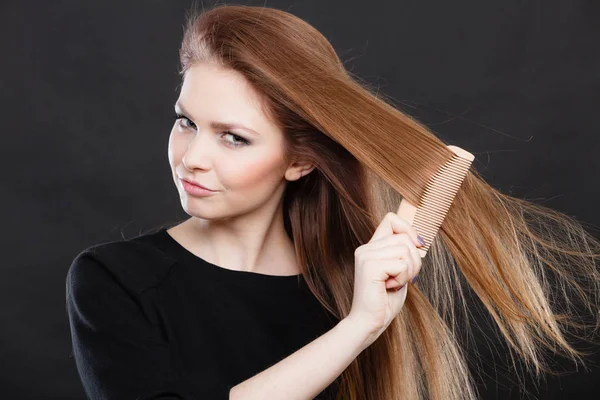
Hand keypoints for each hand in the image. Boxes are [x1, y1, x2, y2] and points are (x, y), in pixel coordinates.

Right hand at [346, 209, 423, 346]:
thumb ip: (403, 254)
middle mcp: (366, 248)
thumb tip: (419, 240)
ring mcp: (366, 256)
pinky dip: (403, 278)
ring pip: (405, 250)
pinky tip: (390, 287)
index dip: (408, 229)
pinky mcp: (370, 266)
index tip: (416, 246)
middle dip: (414, 259)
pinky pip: (401, 264)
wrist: (369, 323)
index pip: (391, 219)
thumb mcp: (398, 272)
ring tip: (396, 283)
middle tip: (405, 278)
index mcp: (371, 248)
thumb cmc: (384, 301)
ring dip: (409, 271)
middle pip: (404, 237)